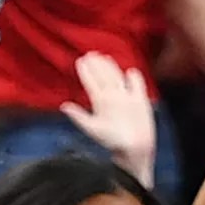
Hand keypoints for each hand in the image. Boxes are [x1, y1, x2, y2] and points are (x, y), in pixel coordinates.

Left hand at [68, 54, 159, 186]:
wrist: (134, 150)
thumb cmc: (113, 142)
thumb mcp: (93, 129)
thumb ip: (79, 117)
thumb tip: (64, 106)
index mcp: (100, 103)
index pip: (91, 83)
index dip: (86, 71)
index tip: (81, 60)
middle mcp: (112, 98)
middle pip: (103, 77)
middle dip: (97, 65)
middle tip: (90, 54)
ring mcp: (126, 98)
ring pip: (117, 77)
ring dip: (110, 67)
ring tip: (104, 57)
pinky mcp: (140, 101)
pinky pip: (136, 84)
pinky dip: (134, 77)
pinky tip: (130, 73)